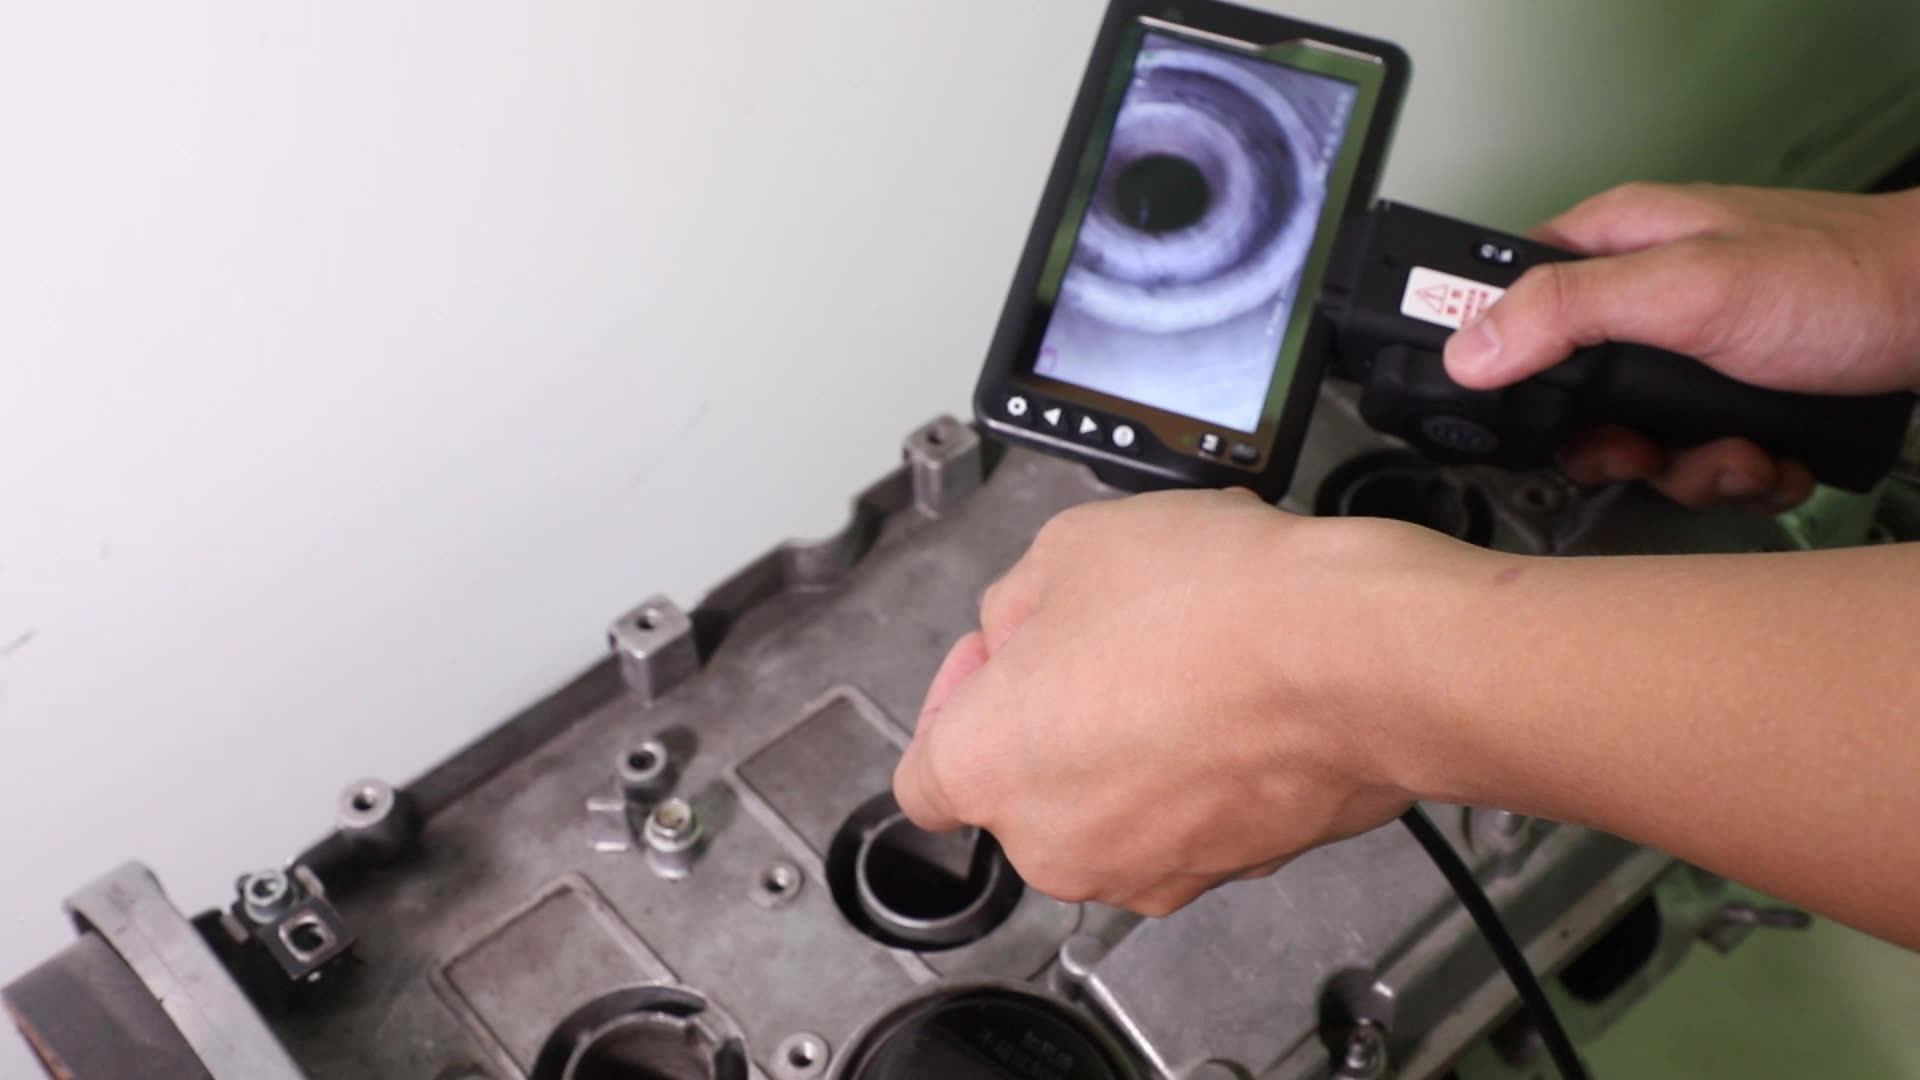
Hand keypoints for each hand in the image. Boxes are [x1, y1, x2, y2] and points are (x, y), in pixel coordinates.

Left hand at [891, 490, 1494, 915]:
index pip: (921, 776)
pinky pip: (1183, 819)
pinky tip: (1229, 697)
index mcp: (985, 767)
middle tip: (1100, 637)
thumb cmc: (1214, 605)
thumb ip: (1013, 604)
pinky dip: (1193, 772)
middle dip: (1047, 717)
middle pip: (1020, 790)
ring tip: (1178, 659)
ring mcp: (1147, 869)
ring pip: (1106, 809)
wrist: (1357, 657)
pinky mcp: (1229, 872)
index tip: (1000, 657)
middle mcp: (1055, 844)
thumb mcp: (1068, 548)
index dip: (958, 702)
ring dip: (1124, 746)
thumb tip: (1018, 631)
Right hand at [1444, 182, 1919, 507]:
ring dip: (1690, 470)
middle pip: (1572, 397)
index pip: (1511, 298)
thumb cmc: (1845, 278)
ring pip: (1640, 441)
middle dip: (1617, 444)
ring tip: (1738, 454)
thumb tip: (1470, 344)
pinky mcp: (1738, 397)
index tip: (1522, 415)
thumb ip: (1570, 311)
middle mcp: (1649, 298)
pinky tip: (1770, 457)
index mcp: (1618, 244)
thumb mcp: (1689, 290)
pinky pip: (1700, 458)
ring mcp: (1696, 352)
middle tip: (1643, 450)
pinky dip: (1737, 475)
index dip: (1502, 363)